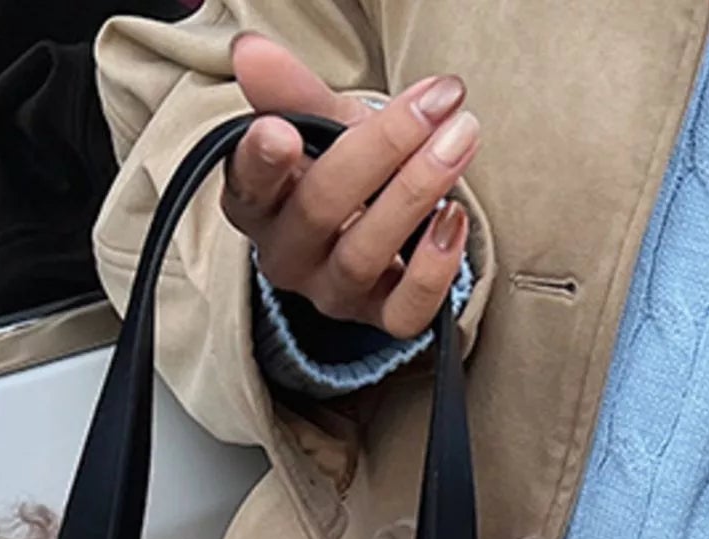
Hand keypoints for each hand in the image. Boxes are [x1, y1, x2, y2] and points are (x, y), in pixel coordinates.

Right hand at [223, 34, 477, 339]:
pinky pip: (404, 312)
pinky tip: (453, 219)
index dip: (262, 162)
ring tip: (459, 139)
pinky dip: (432, 269)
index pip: (249, 185)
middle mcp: (288, 255)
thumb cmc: (341, 166)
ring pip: (363, 256)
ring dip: (416, 192)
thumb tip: (251, 51)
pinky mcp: (379, 316)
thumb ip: (291, 92)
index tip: (281, 131)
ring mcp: (333, 291)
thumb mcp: (319, 122)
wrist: (377, 217)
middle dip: (381, 149)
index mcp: (258, 204)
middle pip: (320, 210)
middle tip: (433, 103)